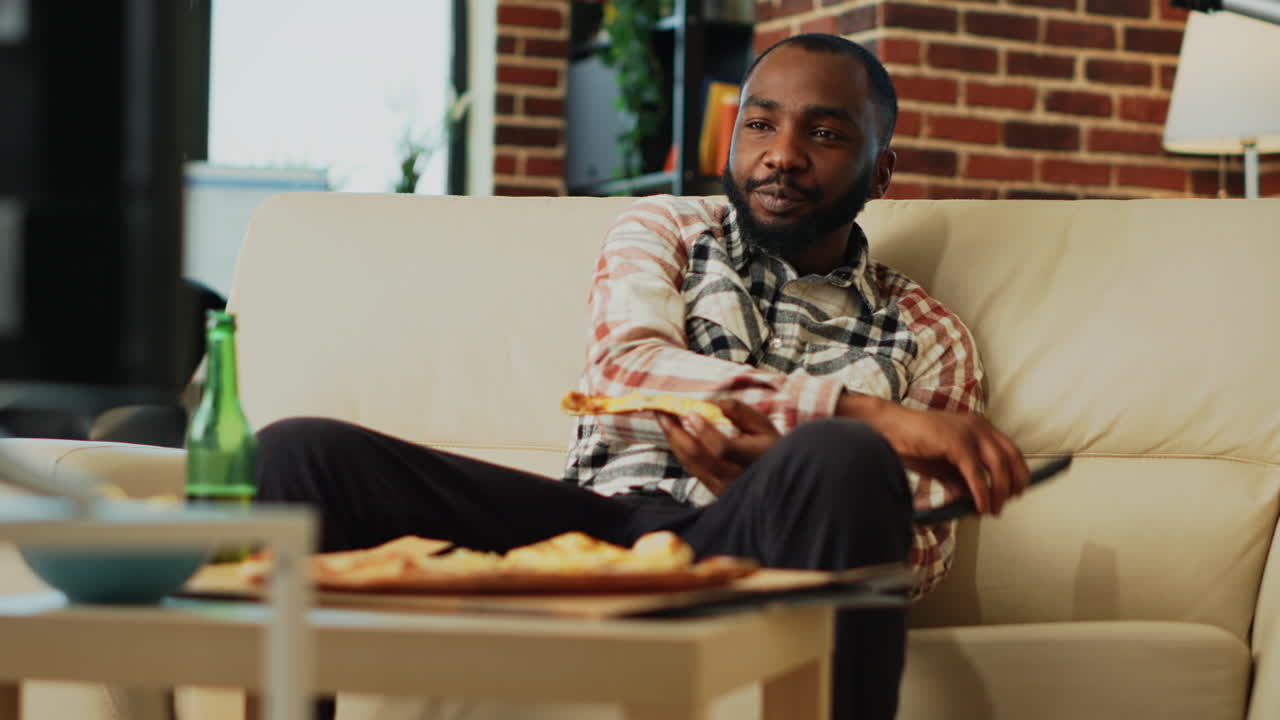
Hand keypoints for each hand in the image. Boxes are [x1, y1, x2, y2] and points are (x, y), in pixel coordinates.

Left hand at [656, 399, 780, 496]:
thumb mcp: (763, 425)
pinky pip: (691, 469)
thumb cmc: (770, 447)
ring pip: (690, 464)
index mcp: (751, 458)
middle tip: (663, 412)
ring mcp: (722, 487)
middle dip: (676, 431)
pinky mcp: (714, 491)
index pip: (722, 447)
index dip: (705, 431)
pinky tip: (674, 436)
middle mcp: (735, 476)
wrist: (777, 480)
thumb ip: (740, 412)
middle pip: (698, 456)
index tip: (692, 412)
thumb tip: (713, 403)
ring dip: (674, 440)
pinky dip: (680, 451)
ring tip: (664, 420)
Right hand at [839, 393, 1028, 514]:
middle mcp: (979, 426)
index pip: (1010, 450)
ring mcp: (969, 432)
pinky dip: (981, 493)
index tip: (1017, 492)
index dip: (1018, 473)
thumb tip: (975, 501)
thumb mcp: (944, 465)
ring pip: (998, 466)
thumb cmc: (913, 444)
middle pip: (1010, 457)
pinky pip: (976, 473)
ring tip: (992, 511)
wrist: (888, 430)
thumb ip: (960, 478)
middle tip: (1005, 504)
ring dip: (999, 493)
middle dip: (1012, 485)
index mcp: (978, 426)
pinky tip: (980, 507)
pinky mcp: (956, 442)